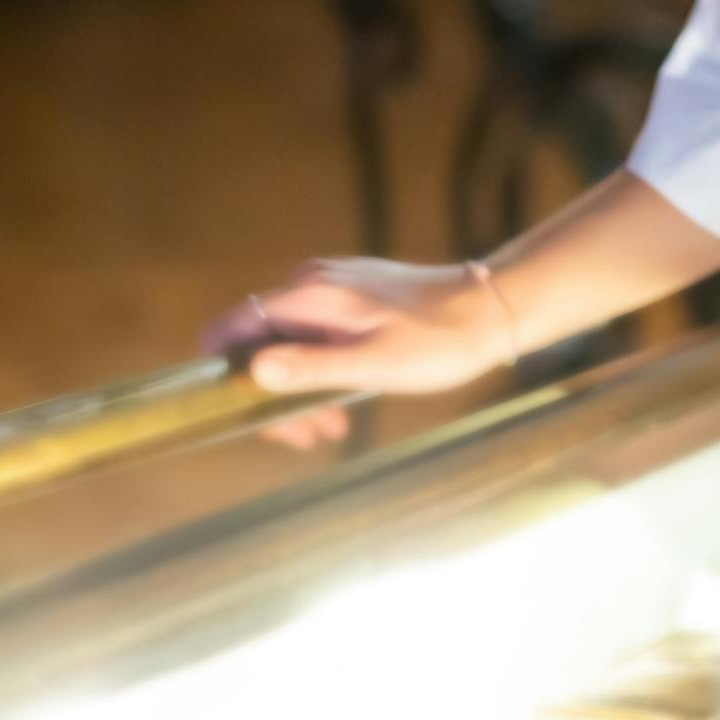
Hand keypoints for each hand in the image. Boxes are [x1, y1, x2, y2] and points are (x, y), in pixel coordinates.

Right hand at [201, 258, 515, 449]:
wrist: (493, 310)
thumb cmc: (438, 342)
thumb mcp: (372, 365)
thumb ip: (310, 367)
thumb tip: (251, 372)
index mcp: (310, 295)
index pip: (231, 328)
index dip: (226, 375)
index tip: (250, 416)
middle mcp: (313, 282)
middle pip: (261, 343)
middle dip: (275, 395)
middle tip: (308, 437)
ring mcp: (335, 287)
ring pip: (291, 344)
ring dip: (301, 390)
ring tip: (332, 430)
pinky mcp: (356, 297)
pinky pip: (318, 337)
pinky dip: (323, 371)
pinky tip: (344, 404)